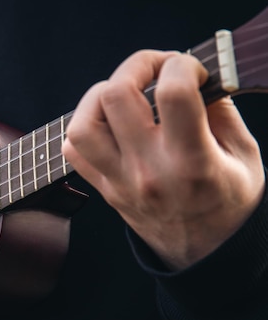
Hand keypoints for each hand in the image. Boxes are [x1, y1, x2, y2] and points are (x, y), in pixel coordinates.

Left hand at [63, 50, 264, 269]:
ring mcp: (120, 181)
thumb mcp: (245, 157)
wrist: (204, 255)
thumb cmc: (230, 203)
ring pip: (82, 124)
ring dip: (100, 96)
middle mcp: (148, 170)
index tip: (193, 70)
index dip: (181, 65)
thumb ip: (221, 111)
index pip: (172, 95)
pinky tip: (111, 122)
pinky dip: (85, 126)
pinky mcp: (104, 189)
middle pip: (114, 97)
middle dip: (136, 65)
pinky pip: (74, 151)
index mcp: (192, 162)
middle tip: (157, 68)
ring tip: (127, 93)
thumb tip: (197, 75)